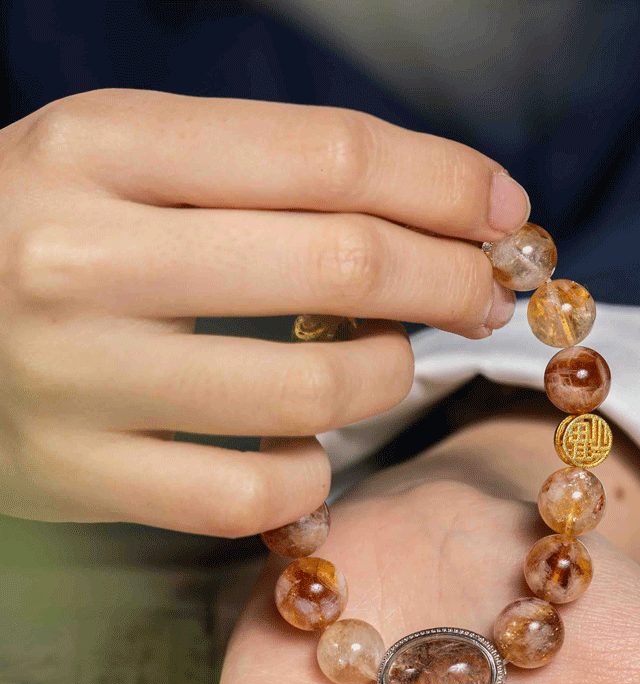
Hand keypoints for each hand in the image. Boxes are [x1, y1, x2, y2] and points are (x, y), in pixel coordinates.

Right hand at [0, 89, 525, 532]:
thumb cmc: (44, 234)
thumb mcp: (129, 163)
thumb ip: (265, 175)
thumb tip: (441, 208)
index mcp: (100, 144)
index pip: (329, 155)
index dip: (446, 185)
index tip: (507, 215)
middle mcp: (79, 256)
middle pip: (343, 262)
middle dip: (451, 281)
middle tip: (485, 295)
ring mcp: (74, 378)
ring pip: (311, 394)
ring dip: (385, 377)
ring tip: (385, 363)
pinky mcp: (77, 478)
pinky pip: (249, 497)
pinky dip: (307, 475)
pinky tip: (303, 450)